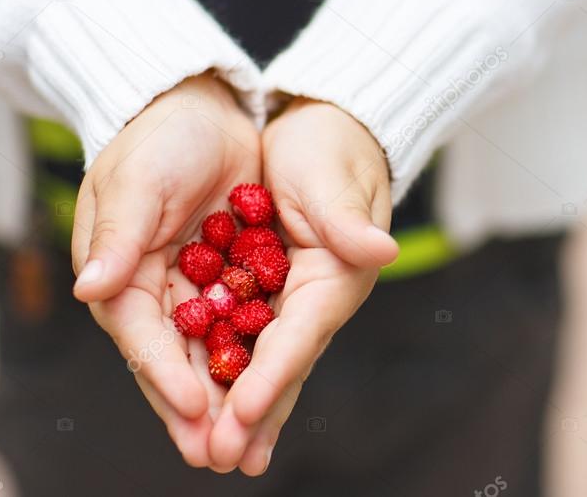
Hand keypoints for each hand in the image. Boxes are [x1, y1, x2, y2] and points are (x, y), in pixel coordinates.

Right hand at [70, 74, 260, 466]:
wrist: (200, 109)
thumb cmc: (160, 138)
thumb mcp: (138, 180)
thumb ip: (119, 236)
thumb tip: (88, 290)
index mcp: (119, 273)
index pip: (142, 335)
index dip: (164, 374)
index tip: (194, 409)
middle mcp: (153, 290)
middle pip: (173, 360)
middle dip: (194, 410)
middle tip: (218, 457)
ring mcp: (191, 288)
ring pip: (209, 354)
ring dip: (226, 399)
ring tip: (246, 448)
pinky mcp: (227, 279)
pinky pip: (241, 328)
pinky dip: (252, 361)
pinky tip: (272, 395)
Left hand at [209, 98, 398, 473]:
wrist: (328, 128)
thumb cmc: (332, 146)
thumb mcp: (335, 176)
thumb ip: (348, 218)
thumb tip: (380, 252)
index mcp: (336, 274)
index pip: (300, 333)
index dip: (272, 375)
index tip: (241, 411)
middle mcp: (317, 296)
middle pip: (284, 363)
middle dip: (254, 413)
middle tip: (224, 459)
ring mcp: (293, 298)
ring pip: (264, 361)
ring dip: (241, 407)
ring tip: (217, 453)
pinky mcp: (271, 290)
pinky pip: (245, 339)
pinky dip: (229, 373)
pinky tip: (206, 402)